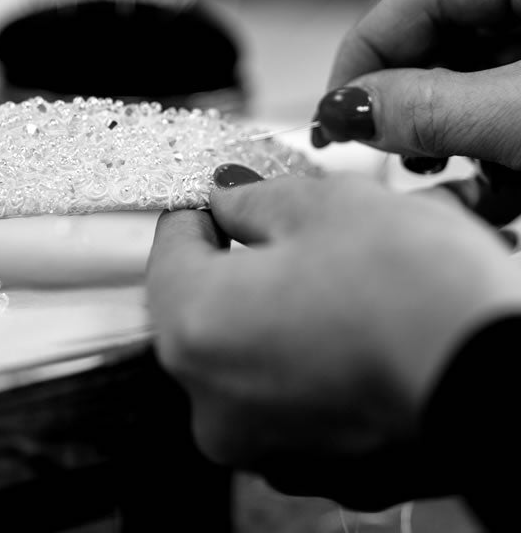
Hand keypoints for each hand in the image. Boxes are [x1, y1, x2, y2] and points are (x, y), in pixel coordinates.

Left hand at [146, 169, 520, 507]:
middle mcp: (214, 401)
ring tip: (331, 269)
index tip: (220, 193)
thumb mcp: (319, 206)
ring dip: (279, 304)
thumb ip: (250, 199)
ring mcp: (265, 442)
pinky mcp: (318, 464)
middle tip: (282, 223)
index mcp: (195, 328)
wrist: (507, 374)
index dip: (198, 208)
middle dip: (242, 256)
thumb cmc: (415, 291)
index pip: (170, 246)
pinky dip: (311, 354)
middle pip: (207, 302)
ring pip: (252, 348)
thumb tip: (227, 198)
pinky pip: (293, 392)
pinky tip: (353, 323)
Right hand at [311, 0, 520, 221]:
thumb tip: (343, 109)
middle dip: (408, 103)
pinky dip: (491, 158)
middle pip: (447, 39)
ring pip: (476, 85)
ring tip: (439, 177)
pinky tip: (486, 195)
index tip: (332, 113)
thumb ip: (434, 108)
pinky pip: (511, 117)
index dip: (367, 50)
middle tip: (380, 150)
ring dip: (446, 139)